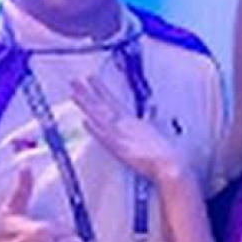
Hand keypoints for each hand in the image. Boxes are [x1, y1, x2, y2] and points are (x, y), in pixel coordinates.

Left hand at [72, 75, 193, 188]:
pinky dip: (94, 129)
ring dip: (86, 105)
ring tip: (74, 94)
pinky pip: (104, 137)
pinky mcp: (119, 148)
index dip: (100, 88)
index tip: (91, 78)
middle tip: (75, 82)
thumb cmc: (163, 151)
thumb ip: (148, 119)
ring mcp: (120, 135)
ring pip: (100, 116)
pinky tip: (84, 122)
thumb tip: (150, 110)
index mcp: (132, 119)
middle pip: (102, 105)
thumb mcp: (154, 130)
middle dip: (88, 92)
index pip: (112, 100)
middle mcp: (124, 123)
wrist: (167, 163)